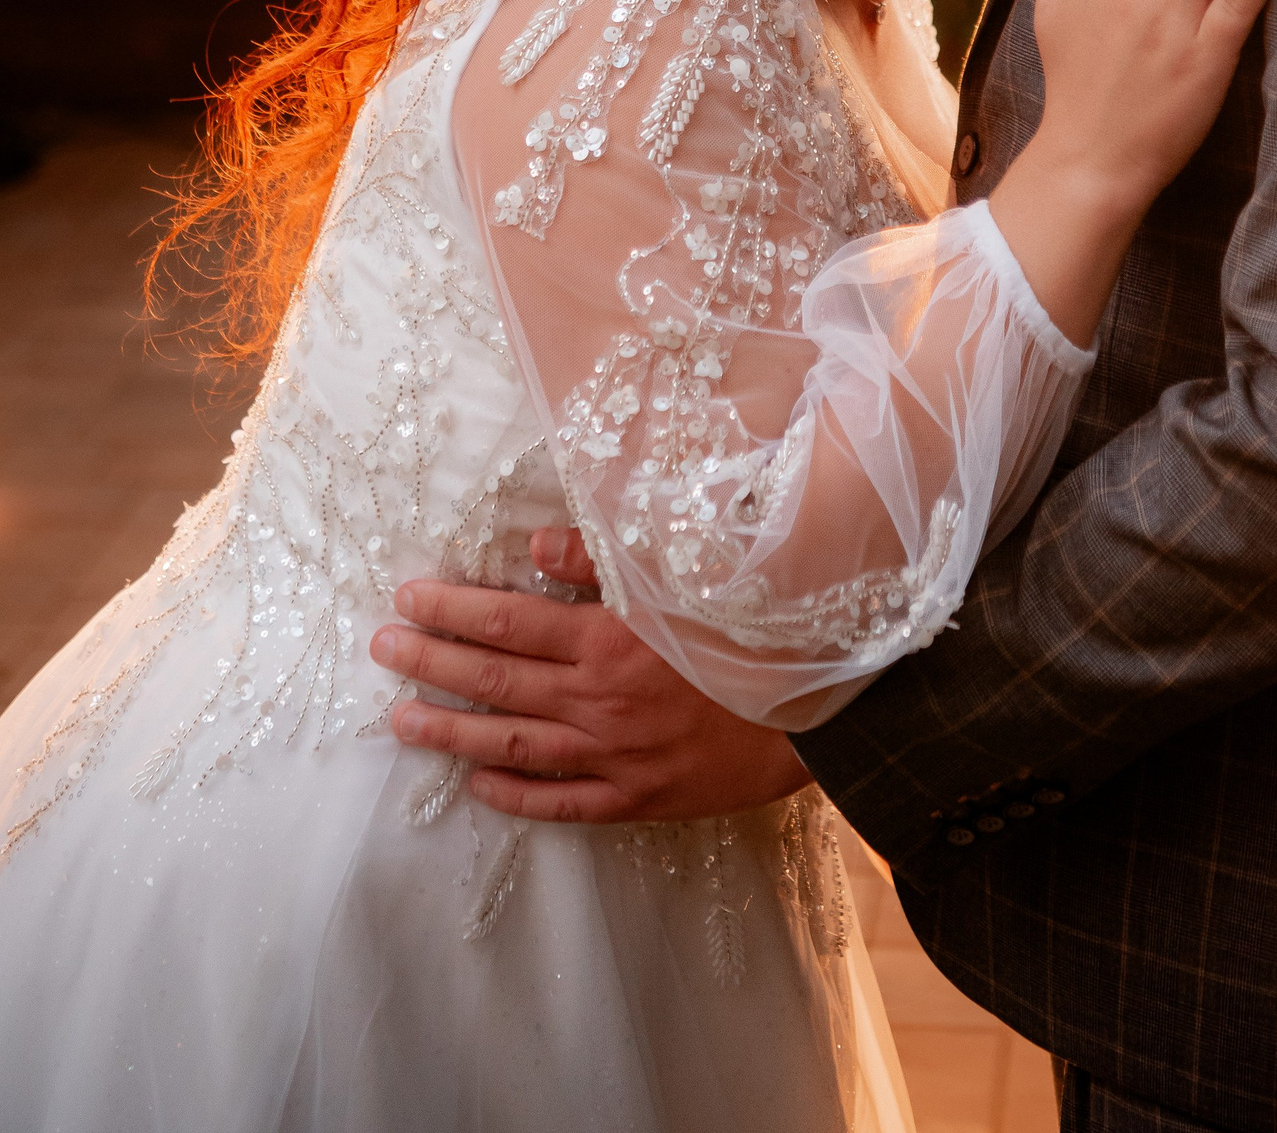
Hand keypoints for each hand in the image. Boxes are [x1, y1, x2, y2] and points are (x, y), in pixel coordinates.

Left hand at [368, 527, 809, 823]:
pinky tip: (478, 784)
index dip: (452, 608)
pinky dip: (514, 795)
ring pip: (510, 744)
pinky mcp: (635, 798)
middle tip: (383, 649)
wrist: (820, 718)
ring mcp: (612, 756)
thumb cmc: (754, 636)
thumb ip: (604, 563)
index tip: (407, 596)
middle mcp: (598, 701)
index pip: (509, 621)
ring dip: (450, 731)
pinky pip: (560, 802)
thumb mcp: (686, 582)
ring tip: (401, 720)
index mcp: (609, 640)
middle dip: (432, 661)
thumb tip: (533, 547)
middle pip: (496, 680)